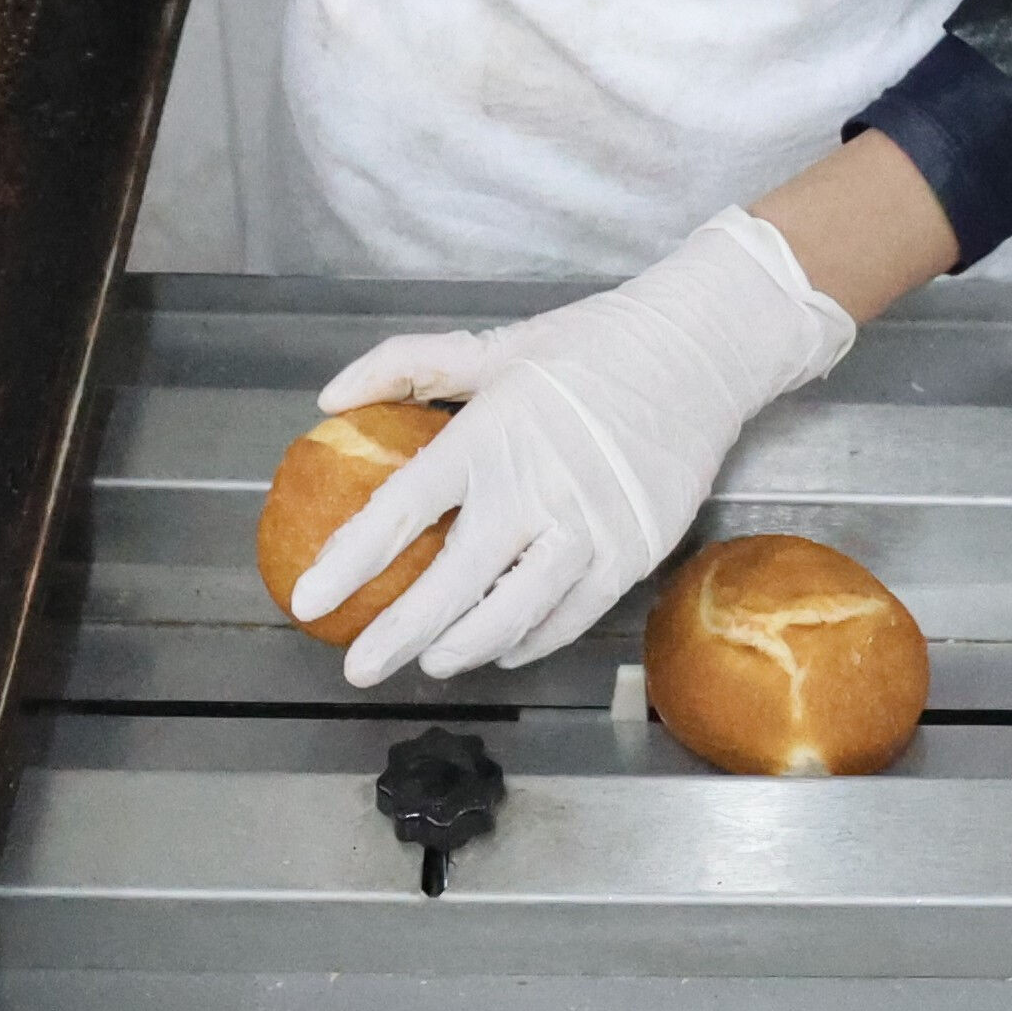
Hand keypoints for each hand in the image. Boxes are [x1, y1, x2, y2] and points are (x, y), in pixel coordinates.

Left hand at [295, 211, 860, 684]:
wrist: (700, 352)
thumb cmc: (593, 347)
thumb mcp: (496, 346)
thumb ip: (407, 367)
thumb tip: (332, 398)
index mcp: (491, 436)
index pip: (402, 509)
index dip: (350, 561)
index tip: (310, 598)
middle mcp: (537, 487)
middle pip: (451, 582)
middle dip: (397, 634)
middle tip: (358, 665)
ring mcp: (590, 526)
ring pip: (513, 613)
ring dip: (463, 647)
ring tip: (430, 661)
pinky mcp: (632, 552)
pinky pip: (571, 617)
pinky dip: (529, 641)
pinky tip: (501, 649)